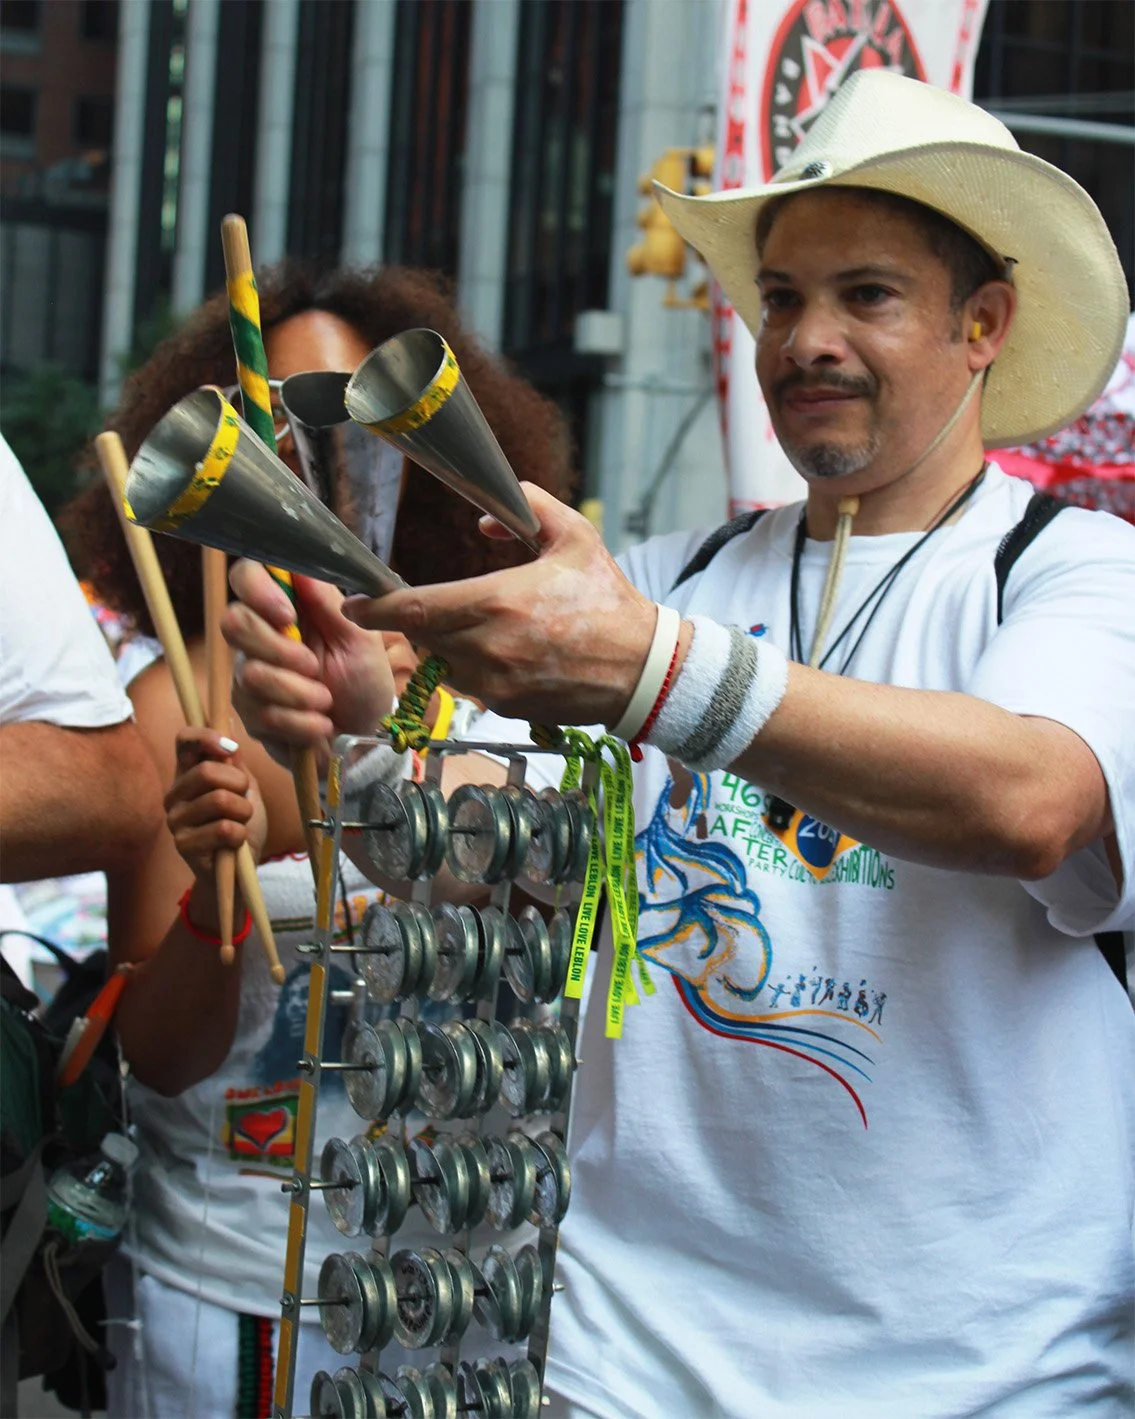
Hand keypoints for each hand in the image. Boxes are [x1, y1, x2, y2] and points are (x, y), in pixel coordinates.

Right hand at [165, 729, 266, 881]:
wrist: (239, 871)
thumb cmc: (241, 824)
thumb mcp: (244, 788)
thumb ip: (236, 762)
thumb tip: (228, 725)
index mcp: (187, 774)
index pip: (184, 741)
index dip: (207, 737)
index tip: (232, 748)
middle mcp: (174, 794)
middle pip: (207, 771)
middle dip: (239, 783)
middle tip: (244, 798)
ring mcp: (175, 820)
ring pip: (220, 800)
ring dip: (244, 811)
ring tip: (241, 822)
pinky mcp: (182, 845)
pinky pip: (224, 829)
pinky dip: (240, 834)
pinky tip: (235, 842)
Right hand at [222, 565, 395, 757]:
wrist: (364, 735)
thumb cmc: (363, 679)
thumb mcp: (359, 639)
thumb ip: (329, 604)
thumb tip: (301, 569)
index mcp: (286, 607)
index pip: (245, 576)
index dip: (257, 590)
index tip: (288, 615)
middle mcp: (259, 637)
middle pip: (233, 623)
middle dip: (280, 650)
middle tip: (314, 666)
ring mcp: (249, 676)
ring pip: (251, 675)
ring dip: (300, 693)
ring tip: (326, 701)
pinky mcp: (250, 715)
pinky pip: (262, 714)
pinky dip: (301, 722)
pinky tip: (319, 724)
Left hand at [341, 485, 656, 726]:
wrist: (642, 669)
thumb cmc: (609, 601)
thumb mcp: (576, 539)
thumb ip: (529, 510)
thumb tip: (483, 519)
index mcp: (498, 602)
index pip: (414, 610)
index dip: (375, 609)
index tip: (354, 604)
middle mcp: (489, 647)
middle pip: (421, 638)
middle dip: (413, 624)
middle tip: (413, 608)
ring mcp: (495, 683)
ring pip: (443, 663)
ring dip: (445, 646)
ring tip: (475, 628)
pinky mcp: (506, 707)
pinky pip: (470, 686)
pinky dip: (473, 668)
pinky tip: (504, 653)